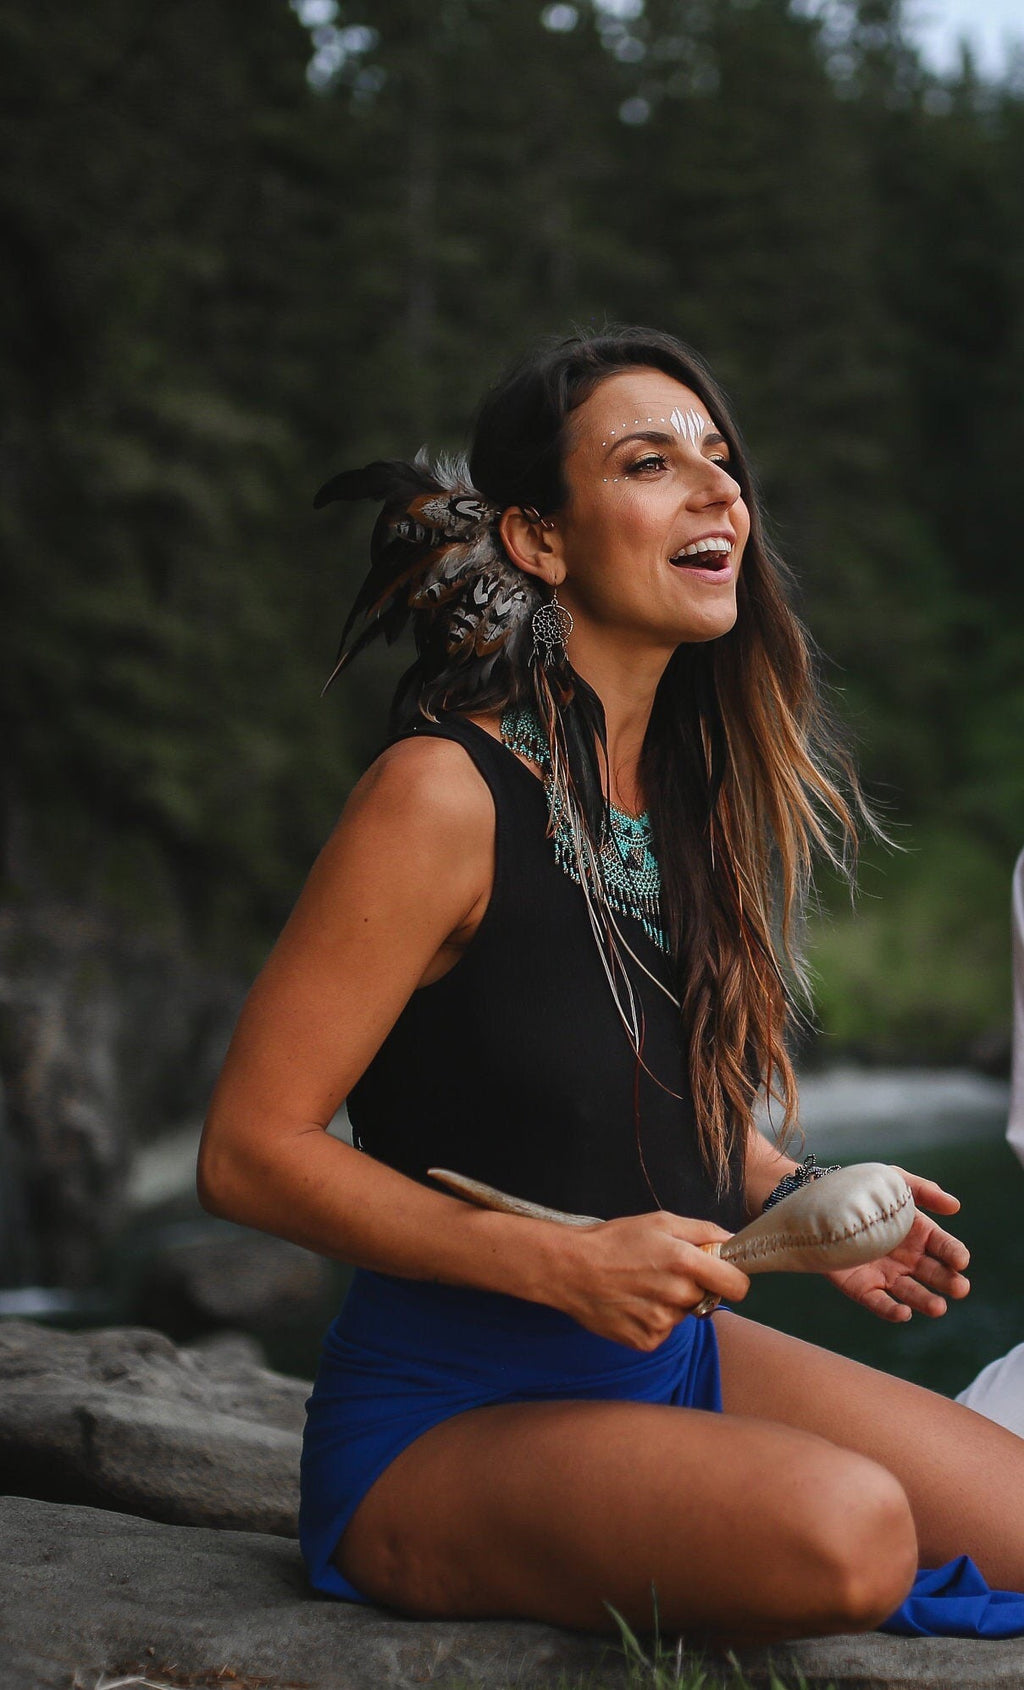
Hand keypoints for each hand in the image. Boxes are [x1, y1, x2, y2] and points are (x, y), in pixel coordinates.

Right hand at [555, 1212, 749, 1350]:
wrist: (571, 1269)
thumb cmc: (615, 1240)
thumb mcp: (660, 1221)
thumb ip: (703, 1231)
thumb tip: (733, 1242)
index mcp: (685, 1261)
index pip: (738, 1286)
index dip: (733, 1279)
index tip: (722, 1274)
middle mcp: (677, 1295)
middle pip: (708, 1298)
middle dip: (694, 1286)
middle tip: (664, 1272)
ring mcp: (661, 1323)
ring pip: (684, 1314)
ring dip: (672, 1303)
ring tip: (642, 1285)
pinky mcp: (646, 1341)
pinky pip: (664, 1331)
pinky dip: (653, 1319)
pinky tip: (633, 1302)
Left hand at [826, 1168, 969, 1322]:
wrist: (821, 1202)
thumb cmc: (863, 1189)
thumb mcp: (893, 1180)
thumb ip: (924, 1190)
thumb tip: (955, 1205)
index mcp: (920, 1235)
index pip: (945, 1247)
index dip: (955, 1254)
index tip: (960, 1260)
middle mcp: (907, 1259)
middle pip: (934, 1274)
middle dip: (949, 1282)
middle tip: (959, 1288)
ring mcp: (886, 1274)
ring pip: (910, 1292)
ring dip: (925, 1301)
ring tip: (938, 1307)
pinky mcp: (862, 1287)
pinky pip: (879, 1302)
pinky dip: (891, 1311)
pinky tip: (903, 1314)